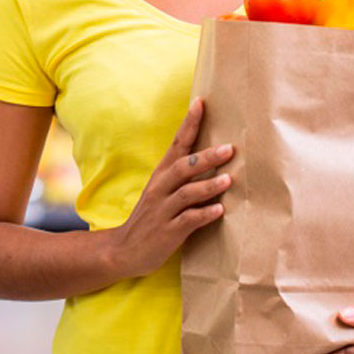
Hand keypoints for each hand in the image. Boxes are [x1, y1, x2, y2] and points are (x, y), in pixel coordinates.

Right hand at [113, 98, 233, 277]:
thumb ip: (184, 175)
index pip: (176, 143)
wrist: (123, 250)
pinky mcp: (167, 232)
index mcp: (162, 174)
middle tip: (229, 148)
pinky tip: (219, 210)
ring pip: (187, 193)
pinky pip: (187, 221)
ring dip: (208, 186)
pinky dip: (204, 214)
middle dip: (207, 157)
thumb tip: (215, 155)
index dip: (189, 123)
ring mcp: (163, 210)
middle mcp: (161, 188)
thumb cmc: (152, 216)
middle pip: (184, 166)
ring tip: (228, 179)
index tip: (201, 103)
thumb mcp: (162, 190)